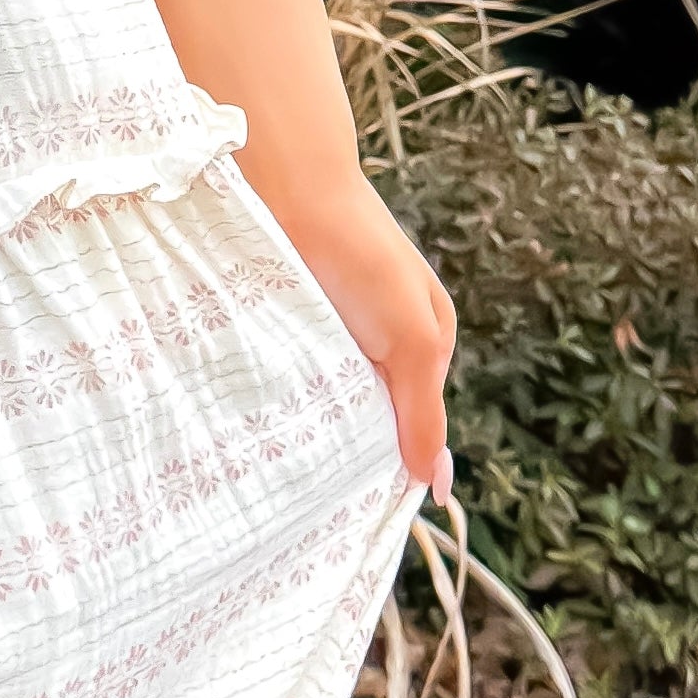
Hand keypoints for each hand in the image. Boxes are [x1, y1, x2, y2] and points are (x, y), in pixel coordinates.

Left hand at [262, 171, 453, 497]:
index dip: (391, 464)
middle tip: (316, 495)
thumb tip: (437, 485)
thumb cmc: (362, 257)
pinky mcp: (290, 321)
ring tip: (285, 464)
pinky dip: (280, 399)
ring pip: (326, 402)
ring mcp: (334, 331)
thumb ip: (424, 411)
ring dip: (309, 427)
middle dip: (348, 449)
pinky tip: (261, 423)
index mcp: (425, 343)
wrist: (290, 186)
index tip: (359, 512)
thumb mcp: (412, 338)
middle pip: (370, 417)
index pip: (414, 428)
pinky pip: (288, 377)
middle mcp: (381, 340)